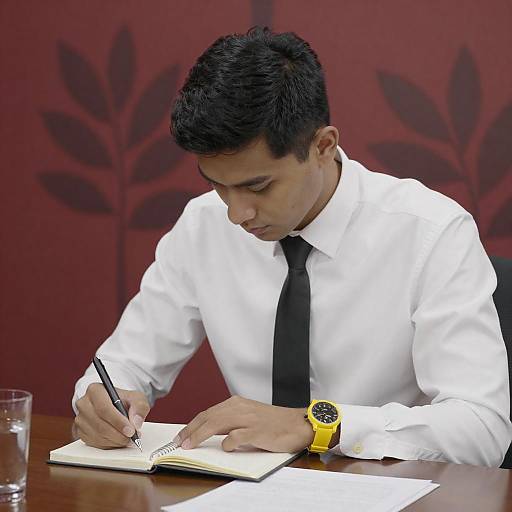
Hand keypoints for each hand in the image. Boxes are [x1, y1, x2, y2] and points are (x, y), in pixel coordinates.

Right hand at [74, 383, 149, 448]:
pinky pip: (94, 443)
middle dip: (118, 434)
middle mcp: (84, 404)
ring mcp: (80, 419)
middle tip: (131, 438)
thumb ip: (139, 406)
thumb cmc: (124, 400)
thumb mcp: (136, 398)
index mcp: (95, 390)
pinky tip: (118, 441)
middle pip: (100, 424)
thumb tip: (136, 422)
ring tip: (127, 439)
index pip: (104, 408)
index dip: (118, 422)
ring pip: (97, 435)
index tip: (131, 430)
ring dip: (115, 441)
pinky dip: (108, 445)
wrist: (115, 405)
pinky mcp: (80, 432)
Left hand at [175, 396, 314, 452]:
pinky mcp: (257, 431)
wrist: (297, 424)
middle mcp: (240, 408)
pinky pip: (236, 436)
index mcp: (236, 403)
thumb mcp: (248, 417)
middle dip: (191, 430)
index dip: (192, 425)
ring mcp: (248, 418)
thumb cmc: (273, 423)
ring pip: (217, 423)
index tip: (181, 435)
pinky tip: (225, 447)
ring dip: (200, 435)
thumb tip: (209, 433)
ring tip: (190, 445)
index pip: (208, 413)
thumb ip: (230, 422)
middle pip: (209, 417)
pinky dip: (227, 442)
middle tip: (179, 442)